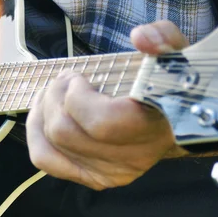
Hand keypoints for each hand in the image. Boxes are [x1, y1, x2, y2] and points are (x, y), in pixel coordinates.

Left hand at [25, 21, 189, 189]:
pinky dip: (36, 135)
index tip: (80, 77)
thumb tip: (141, 37)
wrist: (181, 126)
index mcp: (153, 128)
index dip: (76, 97)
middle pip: (65, 133)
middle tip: (65, 79)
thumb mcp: (175, 55)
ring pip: (50, 147)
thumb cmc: (171, 87)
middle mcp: (131, 158)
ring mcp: (111, 173)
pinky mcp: (95, 178)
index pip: (100, 123)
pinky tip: (44, 114)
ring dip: (43, 113)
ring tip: (54, 93)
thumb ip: (164, 39)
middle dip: (54, 98)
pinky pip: (46, 161)